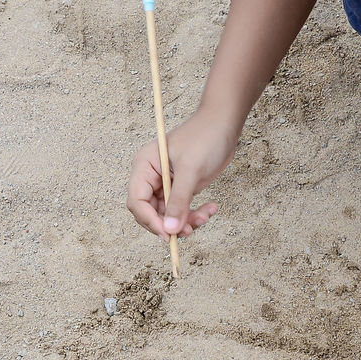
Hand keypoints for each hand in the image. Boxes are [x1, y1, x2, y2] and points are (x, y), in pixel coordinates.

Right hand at [126, 111, 236, 240]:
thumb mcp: (191, 170)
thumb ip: (179, 201)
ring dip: (186, 222)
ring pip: (168, 216)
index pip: (137, 201)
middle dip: (169, 224)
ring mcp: (166, 185)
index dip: (150, 220)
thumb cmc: (204, 138)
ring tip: (206, 216)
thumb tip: (169, 230)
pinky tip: (211, 208)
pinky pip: (182, 211)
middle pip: (150, 213)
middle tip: (190, 230)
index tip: (168, 234)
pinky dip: (195, 215)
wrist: (223, 126)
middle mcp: (151, 177)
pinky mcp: (181, 190)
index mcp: (144, 166)